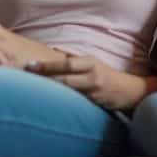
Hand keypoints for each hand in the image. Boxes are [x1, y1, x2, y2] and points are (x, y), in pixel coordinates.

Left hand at [26, 55, 143, 109]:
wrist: (129, 92)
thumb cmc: (107, 75)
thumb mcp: (93, 63)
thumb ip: (74, 59)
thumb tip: (53, 52)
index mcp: (90, 63)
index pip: (66, 63)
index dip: (48, 65)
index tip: (31, 65)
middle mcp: (92, 76)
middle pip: (65, 77)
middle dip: (45, 77)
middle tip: (26, 75)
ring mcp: (93, 91)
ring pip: (68, 91)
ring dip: (51, 90)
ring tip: (31, 89)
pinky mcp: (94, 104)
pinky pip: (74, 102)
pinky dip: (61, 101)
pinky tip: (47, 102)